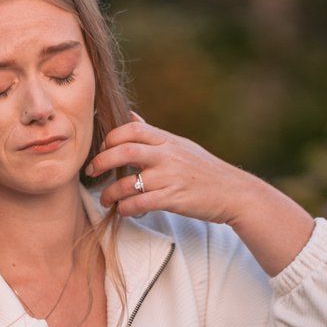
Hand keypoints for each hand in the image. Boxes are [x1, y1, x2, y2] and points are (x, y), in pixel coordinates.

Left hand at [86, 114, 247, 223]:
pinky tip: (124, 210)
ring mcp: (170, 177)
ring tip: (106, 199)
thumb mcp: (180, 145)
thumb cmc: (205, 170)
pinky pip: (141, 204)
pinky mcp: (174, 199)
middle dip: (102, 161)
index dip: (111, 137)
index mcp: (168, 140)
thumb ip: (153, 133)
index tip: (102, 149)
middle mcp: (167, 156)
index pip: (132, 129)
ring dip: (111, 193)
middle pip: (124, 150)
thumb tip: (130, 116)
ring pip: (129, 183)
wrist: (235, 193)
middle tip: (91, 171)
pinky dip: (127, 208)